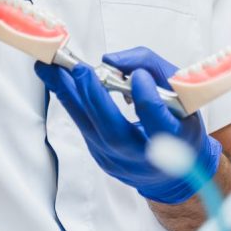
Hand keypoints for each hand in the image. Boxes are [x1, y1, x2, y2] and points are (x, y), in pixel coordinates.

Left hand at [35, 46, 221, 203]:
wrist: (174, 170)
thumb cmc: (179, 121)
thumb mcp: (181, 90)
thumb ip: (152, 66)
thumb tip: (111, 60)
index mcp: (174, 140)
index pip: (158, 122)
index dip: (147, 99)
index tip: (138, 76)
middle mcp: (144, 156)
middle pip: (115, 132)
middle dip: (95, 98)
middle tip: (80, 70)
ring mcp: (118, 160)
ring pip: (89, 128)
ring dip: (68, 94)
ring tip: (50, 68)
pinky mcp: (100, 156)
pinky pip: (82, 126)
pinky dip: (70, 100)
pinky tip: (58, 80)